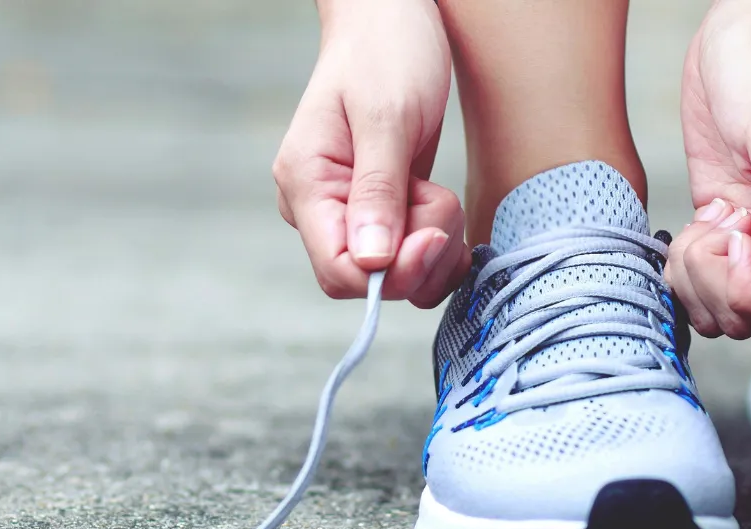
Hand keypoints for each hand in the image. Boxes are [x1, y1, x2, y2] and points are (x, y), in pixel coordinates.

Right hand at [272, 0, 468, 307]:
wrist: (392, 19)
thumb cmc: (385, 52)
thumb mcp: (386, 116)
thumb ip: (378, 190)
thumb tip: (371, 262)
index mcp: (305, 185)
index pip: (336, 271)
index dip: (390, 273)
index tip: (432, 234)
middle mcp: (321, 208)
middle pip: (370, 280)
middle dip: (419, 255)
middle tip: (439, 199)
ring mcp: (351, 212)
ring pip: (396, 275)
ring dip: (434, 248)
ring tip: (439, 192)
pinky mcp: (381, 212)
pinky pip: (410, 259)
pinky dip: (438, 246)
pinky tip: (444, 209)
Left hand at [668, 0, 750, 337]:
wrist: (738, 35)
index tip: (737, 242)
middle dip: (720, 285)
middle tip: (714, 229)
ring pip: (724, 303)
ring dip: (698, 277)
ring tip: (703, 224)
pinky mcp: (722, 224)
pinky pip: (702, 276)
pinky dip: (686, 263)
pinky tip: (694, 223)